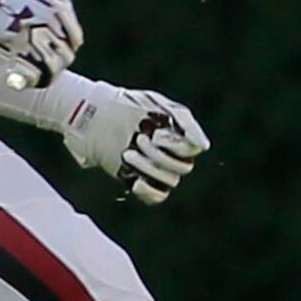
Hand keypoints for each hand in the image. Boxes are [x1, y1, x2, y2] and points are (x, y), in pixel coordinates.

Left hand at [60, 80, 208, 203]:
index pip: (193, 150)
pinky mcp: (139, 180)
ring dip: (149, 168)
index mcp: (177, 134)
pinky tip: (136, 182)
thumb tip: (204, 147)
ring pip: (169, 181)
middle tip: (139, 139)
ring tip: (127, 153)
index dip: (178, 146)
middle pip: (182, 167)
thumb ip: (185, 122)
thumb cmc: (126, 105)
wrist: (95, 113)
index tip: (156, 134)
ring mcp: (155, 168)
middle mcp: (170, 153)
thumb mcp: (157, 104)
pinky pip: (157, 196)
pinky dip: (149, 191)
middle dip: (159, 155)